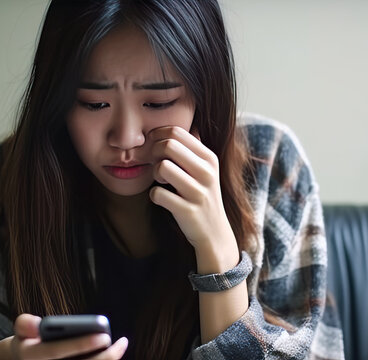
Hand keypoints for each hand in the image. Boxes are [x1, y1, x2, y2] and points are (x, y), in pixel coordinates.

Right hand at [0, 314, 127, 359]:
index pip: (56, 351)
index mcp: (31, 357)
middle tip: (118, 341)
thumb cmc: (29, 342)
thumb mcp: (22, 331)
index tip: (103, 336)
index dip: (80, 344)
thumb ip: (26, 324)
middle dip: (103, 356)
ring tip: (121, 345)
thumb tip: (36, 324)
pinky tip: (114, 353)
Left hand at [148, 126, 238, 271]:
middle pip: (168, 145)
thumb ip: (192, 148)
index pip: (177, 131)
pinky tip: (162, 198)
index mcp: (209, 158)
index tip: (153, 147)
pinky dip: (154, 195)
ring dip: (154, 173)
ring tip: (160, 181)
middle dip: (153, 152)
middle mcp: (207, 172)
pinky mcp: (188, 210)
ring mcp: (198, 192)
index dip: (157, 136)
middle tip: (154, 164)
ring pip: (163, 167)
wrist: (214, 232)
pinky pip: (158, 193)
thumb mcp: (205, 170)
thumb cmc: (202, 196)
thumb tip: (173, 127)